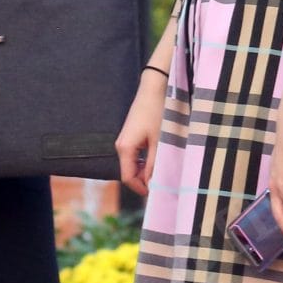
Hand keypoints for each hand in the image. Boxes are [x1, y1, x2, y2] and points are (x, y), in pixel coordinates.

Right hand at [116, 71, 165, 196]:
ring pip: (132, 164)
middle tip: (162, 183)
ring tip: (162, 171)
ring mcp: (124, 140)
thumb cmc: (157, 113)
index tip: (155, 192)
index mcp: (125, 148)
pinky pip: (134, 155)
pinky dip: (144, 161)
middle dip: (143, 180)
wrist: (154, 90)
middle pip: (129, 172)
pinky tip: (157, 160)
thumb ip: (154, 163)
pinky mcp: (130, 136)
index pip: (127, 178)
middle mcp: (120, 146)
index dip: (140, 188)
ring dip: (145, 171)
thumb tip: (152, 183)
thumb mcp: (159, 141)